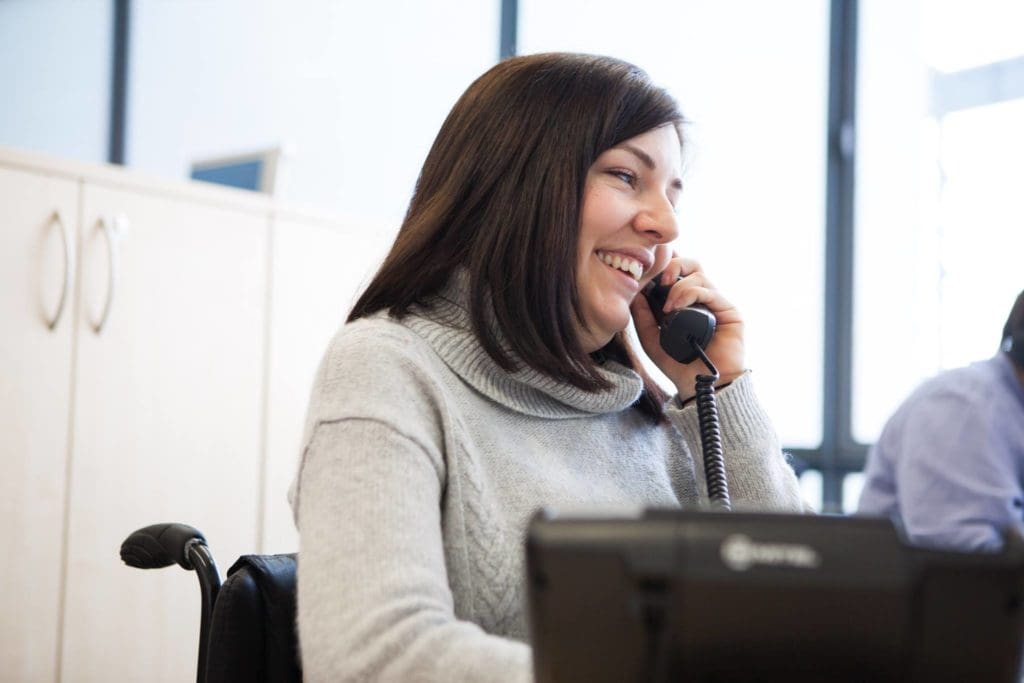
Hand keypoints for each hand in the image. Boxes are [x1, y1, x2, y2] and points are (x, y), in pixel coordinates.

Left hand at [630, 256, 744, 400]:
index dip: (664, 263)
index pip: (677, 270)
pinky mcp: (729, 310)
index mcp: (685, 300)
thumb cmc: (678, 364)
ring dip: (678, 285)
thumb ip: (642, 316)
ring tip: (667, 306)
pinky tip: (676, 308)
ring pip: (698, 273)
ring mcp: (716, 302)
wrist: (700, 385)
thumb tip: (634, 291)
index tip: (646, 272)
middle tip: (659, 281)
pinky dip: (689, 293)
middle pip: (691, 263)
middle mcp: (702, 297)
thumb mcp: (651, 338)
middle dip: (672, 265)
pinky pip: (709, 290)